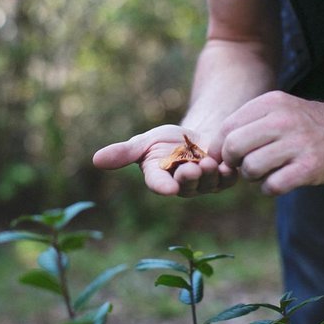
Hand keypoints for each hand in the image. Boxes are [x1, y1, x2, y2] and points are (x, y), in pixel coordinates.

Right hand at [92, 124, 237, 196]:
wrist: (196, 136)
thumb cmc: (167, 141)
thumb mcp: (144, 142)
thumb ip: (124, 153)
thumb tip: (95, 159)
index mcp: (160, 178)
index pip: (159, 184)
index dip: (163, 186)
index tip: (168, 188)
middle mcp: (182, 186)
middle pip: (186, 186)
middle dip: (189, 178)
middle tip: (192, 168)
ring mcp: (204, 185)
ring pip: (208, 184)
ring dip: (209, 175)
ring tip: (209, 161)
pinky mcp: (223, 179)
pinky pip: (227, 180)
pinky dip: (227, 172)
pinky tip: (226, 162)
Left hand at [208, 91, 323, 195]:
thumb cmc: (303, 125)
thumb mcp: (277, 110)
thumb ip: (247, 124)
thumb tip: (216, 152)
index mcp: (271, 103)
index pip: (228, 127)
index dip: (221, 147)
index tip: (227, 156)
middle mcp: (283, 120)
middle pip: (235, 146)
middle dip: (233, 161)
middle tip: (244, 165)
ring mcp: (297, 144)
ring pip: (251, 167)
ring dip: (252, 176)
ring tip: (265, 171)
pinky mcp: (309, 168)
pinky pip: (272, 185)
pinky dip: (269, 188)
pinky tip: (279, 181)